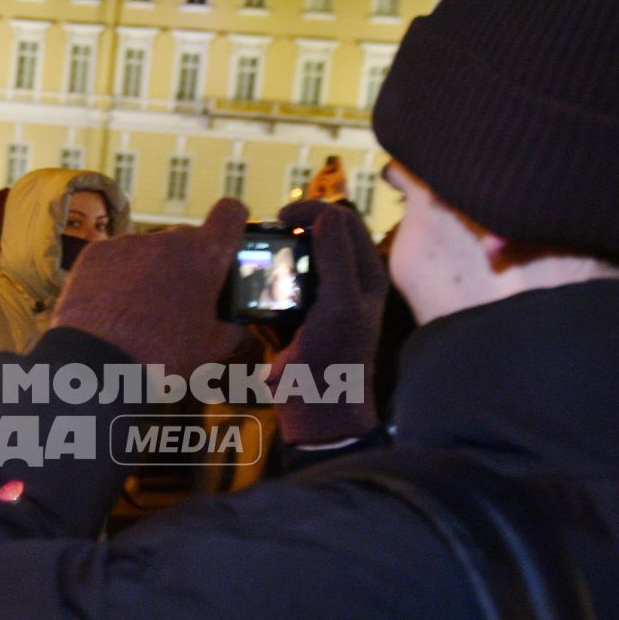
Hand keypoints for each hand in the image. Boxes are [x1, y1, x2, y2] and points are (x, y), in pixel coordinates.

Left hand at [51, 198, 249, 377]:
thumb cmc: (163, 356)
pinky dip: (116, 277)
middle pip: (185, 240)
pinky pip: (114, 259)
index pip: (229, 214)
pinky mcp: (96, 252)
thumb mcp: (210, 349)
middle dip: (186, 263)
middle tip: (179, 299)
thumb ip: (232, 332)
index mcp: (205, 257)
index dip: (231, 220)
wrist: (98, 364)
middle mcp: (168, 240)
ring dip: (149, 272)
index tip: (227, 231)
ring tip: (138, 312)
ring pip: (148, 251)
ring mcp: (129, 243)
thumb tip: (242, 332)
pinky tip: (112, 308)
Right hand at [272, 200, 389, 445]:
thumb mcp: (340, 304)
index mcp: (366, 274)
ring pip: (296, 257)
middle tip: (266, 233)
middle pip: (318, 234)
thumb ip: (336, 256)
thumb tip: (324, 213)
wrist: (315, 410)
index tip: (282, 217)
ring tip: (257, 257)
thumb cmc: (335, 359)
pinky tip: (252, 286)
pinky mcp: (295, 315)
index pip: (343, 219)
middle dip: (292, 227)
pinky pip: (278, 285)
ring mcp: (319, 298)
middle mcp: (346, 281)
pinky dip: (264, 279)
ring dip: (276, 252)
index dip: (313, 209)